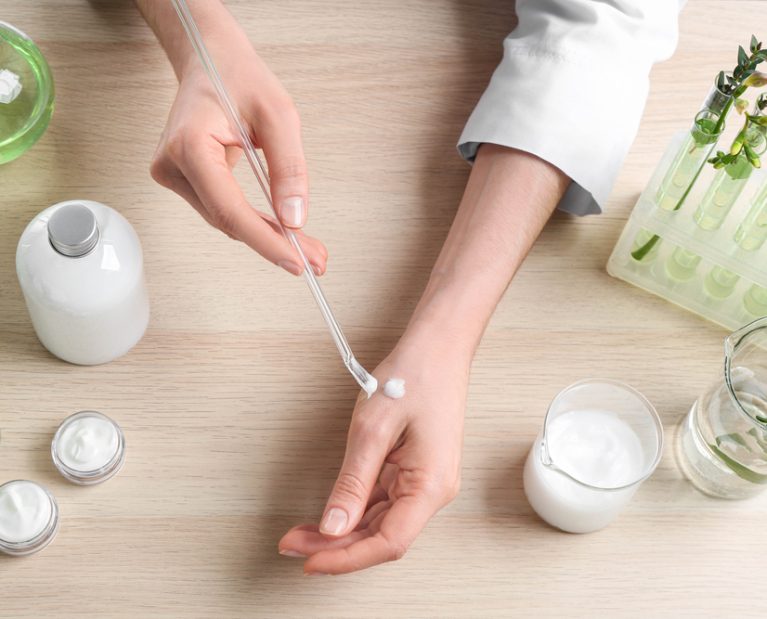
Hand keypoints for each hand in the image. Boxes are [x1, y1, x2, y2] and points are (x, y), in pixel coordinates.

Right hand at [150, 34, 326, 275]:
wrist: (209, 57)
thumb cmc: (239, 77)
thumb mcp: (279, 115)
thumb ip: (289, 168)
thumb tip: (295, 219)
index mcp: (189, 144)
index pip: (229, 208)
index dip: (265, 240)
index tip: (297, 261)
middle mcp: (172, 164)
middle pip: (227, 220)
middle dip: (274, 243)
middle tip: (315, 261)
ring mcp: (173, 173)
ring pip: (225, 220)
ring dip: (266, 236)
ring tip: (307, 248)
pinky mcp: (183, 178)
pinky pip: (222, 209)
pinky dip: (253, 222)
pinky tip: (282, 231)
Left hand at [279, 333, 469, 573]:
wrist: (437, 349)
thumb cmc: (414, 377)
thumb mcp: (371, 429)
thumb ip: (352, 483)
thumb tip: (332, 526)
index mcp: (431, 484)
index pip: (389, 542)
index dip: (346, 559)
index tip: (310, 561)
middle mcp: (433, 490)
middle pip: (382, 536)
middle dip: (336, 546)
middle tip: (293, 544)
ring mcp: (425, 481)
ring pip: (380, 522)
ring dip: (342, 531)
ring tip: (302, 532)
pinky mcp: (415, 471)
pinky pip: (383, 502)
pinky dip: (354, 510)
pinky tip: (328, 515)